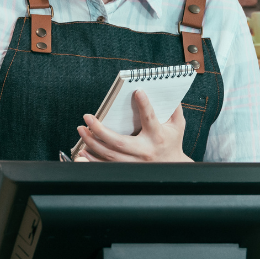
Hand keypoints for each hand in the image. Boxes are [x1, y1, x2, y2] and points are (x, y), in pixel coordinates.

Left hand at [75, 90, 191, 162]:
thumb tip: (166, 90)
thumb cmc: (172, 142)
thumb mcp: (177, 124)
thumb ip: (173, 108)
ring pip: (110, 155)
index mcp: (158, 137)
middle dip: (100, 131)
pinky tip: (83, 150)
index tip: (138, 92)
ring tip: (82, 130)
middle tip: (87, 118)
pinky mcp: (127, 169)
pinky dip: (93, 160)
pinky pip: (107, 165)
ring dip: (92, 143)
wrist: (172, 166)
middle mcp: (144, 151)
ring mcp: (134, 162)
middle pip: (119, 143)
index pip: (150, 119)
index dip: (145, 105)